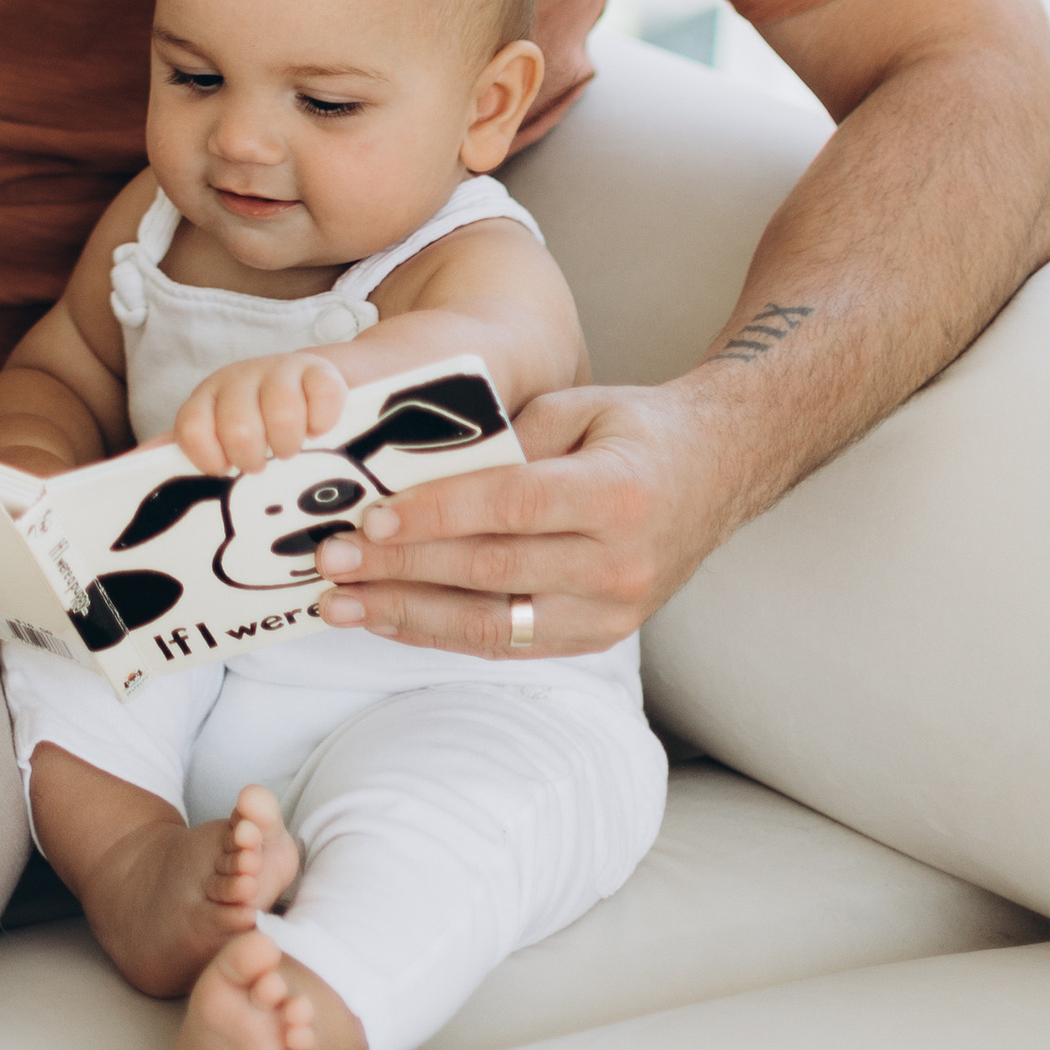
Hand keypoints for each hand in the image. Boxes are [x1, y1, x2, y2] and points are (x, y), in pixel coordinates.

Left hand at [174, 352, 349, 475]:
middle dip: (253, 458)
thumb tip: (122, 476)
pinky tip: (320, 428)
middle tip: (262, 466)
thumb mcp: (220, 442)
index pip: (191, 428)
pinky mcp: (321, 370)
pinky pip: (321, 395)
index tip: (224, 470)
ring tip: (291, 451)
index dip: (207, 457)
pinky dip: (323, 420)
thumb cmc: (265, 428)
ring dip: (289, 443)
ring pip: (280, 412)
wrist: (322, 387)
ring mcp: (279, 372)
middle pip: (238, 427)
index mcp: (207, 402)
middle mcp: (238, 382)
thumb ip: (175, 460)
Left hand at [313, 378, 737, 657]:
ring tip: (340, 603)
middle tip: (330, 561)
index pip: (512, 508)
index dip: (438, 515)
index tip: (372, 518)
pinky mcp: (599, 638)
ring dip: (407, 615)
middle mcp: (620, 564)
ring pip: (493, 623)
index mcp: (619, 494)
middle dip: (401, 569)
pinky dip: (443, 633)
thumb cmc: (637, 429)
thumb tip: (416, 469)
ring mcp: (612, 613)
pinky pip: (509, 642)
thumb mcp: (578, 407)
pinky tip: (389, 619)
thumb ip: (508, 439)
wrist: (719, 471)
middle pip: (492, 572)